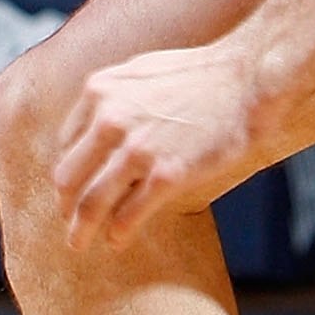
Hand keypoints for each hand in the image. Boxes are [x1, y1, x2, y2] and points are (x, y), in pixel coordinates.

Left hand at [52, 39, 314, 247]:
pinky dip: (118, 232)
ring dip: (81, 229)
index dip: (70, 171)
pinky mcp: (166, 175)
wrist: (248, 80)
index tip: (74, 188)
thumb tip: (98, 121)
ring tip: (79, 243)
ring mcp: (137, 149)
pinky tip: (118, 241)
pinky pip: (128, 214)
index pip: (67, 144)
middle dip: (66, 205)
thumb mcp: (142, 71)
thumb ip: (114, 96)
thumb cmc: (202, 73)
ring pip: (91, 202)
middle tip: (70, 221)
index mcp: (100, 92)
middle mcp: (109, 120)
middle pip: (69, 177)